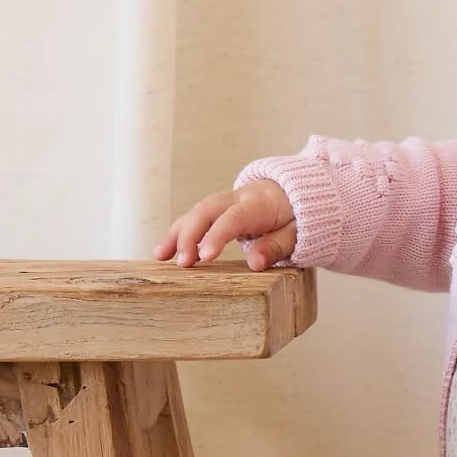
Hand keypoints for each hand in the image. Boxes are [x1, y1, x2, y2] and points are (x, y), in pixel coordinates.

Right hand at [153, 179, 296, 269]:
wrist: (294, 192)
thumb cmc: (296, 216)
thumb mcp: (296, 233)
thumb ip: (276, 246)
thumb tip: (255, 264)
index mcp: (258, 204)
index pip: (234, 218)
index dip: (217, 235)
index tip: (205, 256)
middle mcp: (236, 199)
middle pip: (207, 210)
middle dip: (190, 234)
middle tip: (182, 263)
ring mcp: (223, 202)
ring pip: (195, 212)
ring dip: (176, 233)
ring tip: (160, 256)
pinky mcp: (217, 210)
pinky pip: (195, 218)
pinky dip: (179, 233)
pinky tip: (164, 252)